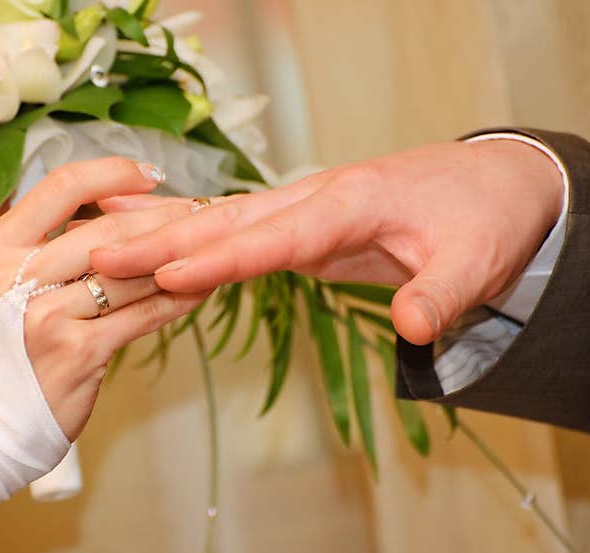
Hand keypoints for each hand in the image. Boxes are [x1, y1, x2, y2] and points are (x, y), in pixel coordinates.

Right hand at [0, 157, 209, 439]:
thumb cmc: (6, 351)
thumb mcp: (7, 287)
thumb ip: (51, 247)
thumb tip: (120, 206)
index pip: (62, 186)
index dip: (113, 173)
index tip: (150, 174)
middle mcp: (19, 276)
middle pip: (108, 230)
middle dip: (164, 218)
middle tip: (202, 212)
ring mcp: (48, 315)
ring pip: (131, 272)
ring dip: (180, 256)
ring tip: (213, 245)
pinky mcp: (80, 351)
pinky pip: (143, 314)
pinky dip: (178, 298)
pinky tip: (202, 288)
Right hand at [90, 139, 563, 344]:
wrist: (490, 186)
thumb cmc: (482, 218)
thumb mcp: (475, 261)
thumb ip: (441, 294)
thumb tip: (411, 329)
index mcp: (348, 203)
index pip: (272, 235)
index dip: (218, 257)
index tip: (165, 273)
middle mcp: (313, 200)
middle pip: (227, 220)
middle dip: (164, 240)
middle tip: (99, 255)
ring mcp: (302, 210)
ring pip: (221, 219)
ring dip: (163, 232)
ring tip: (100, 235)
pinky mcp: (299, 226)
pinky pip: (235, 230)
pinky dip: (189, 232)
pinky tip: (151, 231)